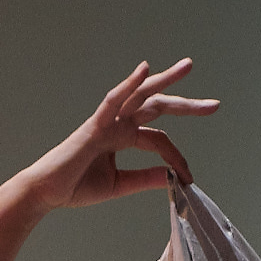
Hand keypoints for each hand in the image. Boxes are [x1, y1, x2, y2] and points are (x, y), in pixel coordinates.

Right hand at [0, 60, 219, 260]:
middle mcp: (118, 124)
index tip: (190, 179)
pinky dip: (129, 83)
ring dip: (164, 80)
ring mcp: (107, 121)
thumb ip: (145, 179)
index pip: (159, 141)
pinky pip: (114, 99)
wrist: (46, 193)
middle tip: (215, 105)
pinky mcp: (94, 125)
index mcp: (123, 137)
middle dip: (186, 105)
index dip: (178, 158)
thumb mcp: (120, 185)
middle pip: (157, 108)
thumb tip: (173, 178)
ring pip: (140, 95)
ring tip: (188, 67)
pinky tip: (145, 70)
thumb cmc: (76, 187)